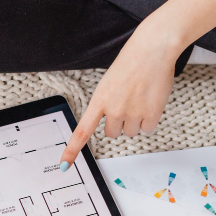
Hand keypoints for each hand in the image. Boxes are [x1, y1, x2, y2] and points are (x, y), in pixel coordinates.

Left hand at [60, 21, 182, 167]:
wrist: (152, 50)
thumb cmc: (130, 64)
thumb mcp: (108, 84)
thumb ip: (106, 105)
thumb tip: (113, 124)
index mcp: (98, 100)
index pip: (82, 131)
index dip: (72, 150)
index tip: (63, 165)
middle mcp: (113, 110)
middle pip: (112, 133)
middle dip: (119, 123)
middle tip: (127, 103)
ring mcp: (132, 113)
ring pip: (130, 132)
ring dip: (135, 121)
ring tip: (139, 99)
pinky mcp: (151, 114)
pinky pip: (147, 128)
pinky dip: (149, 119)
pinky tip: (150, 102)